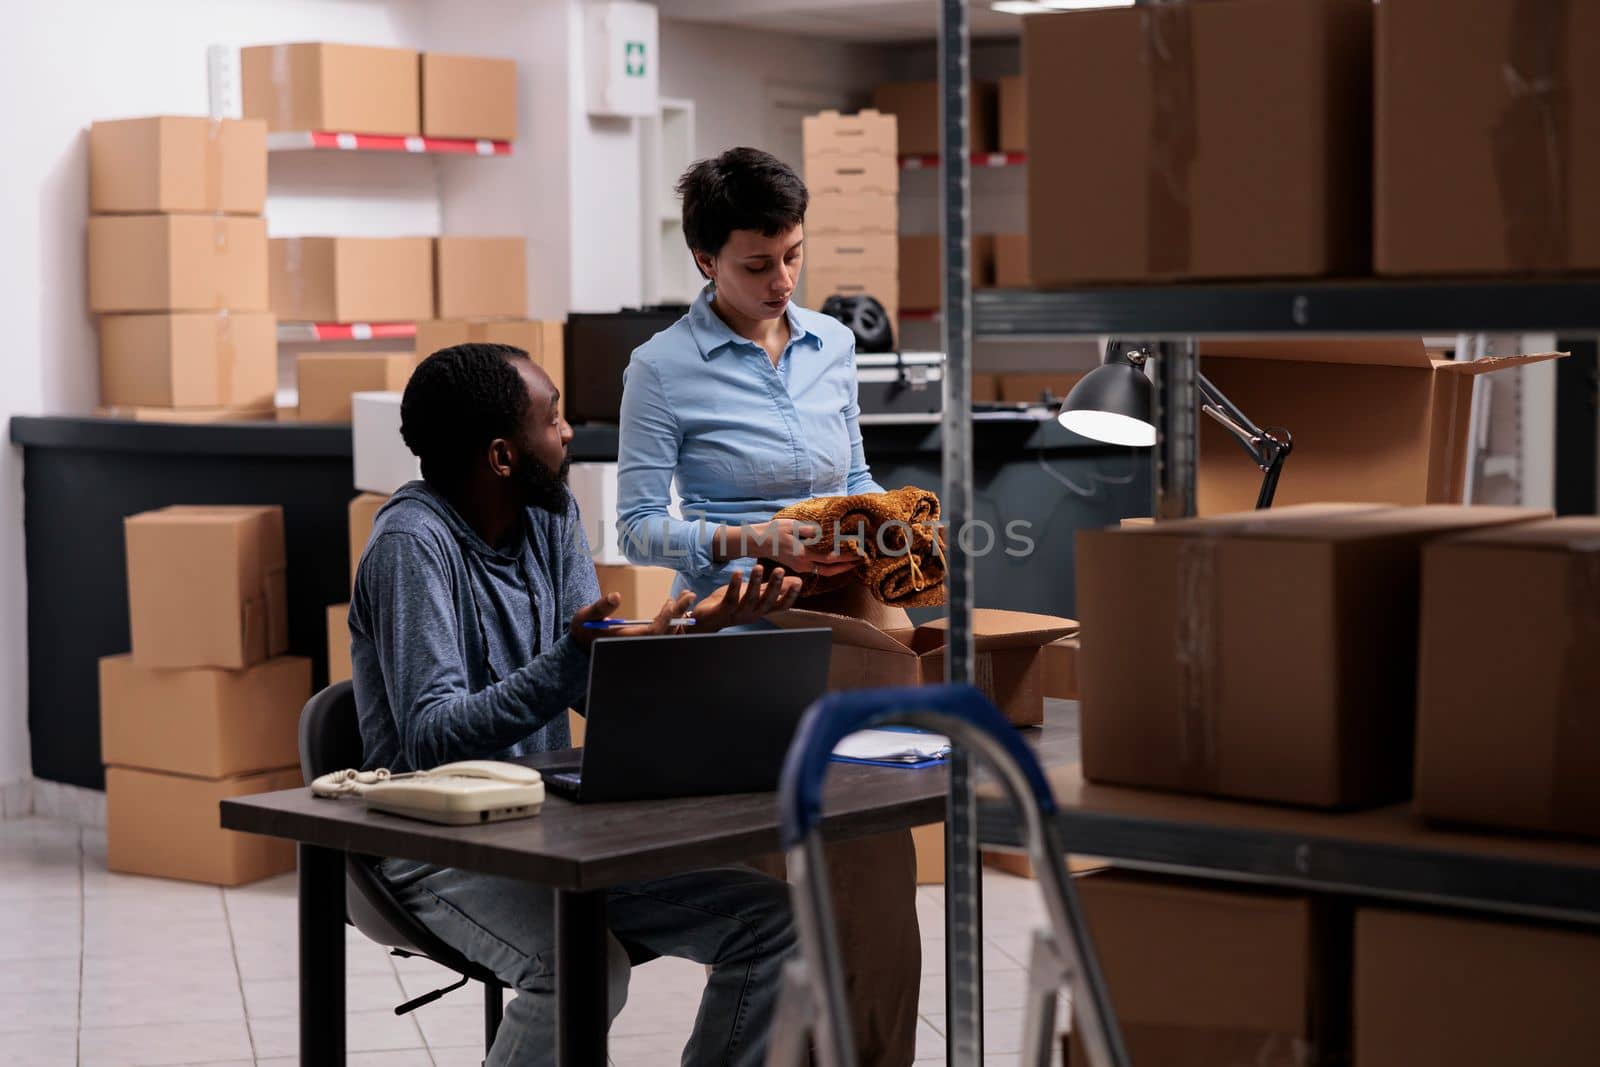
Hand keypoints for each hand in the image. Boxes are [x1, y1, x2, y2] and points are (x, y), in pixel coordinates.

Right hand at [570, 590, 695, 648]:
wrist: (581, 645)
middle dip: (678, 614)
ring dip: (678, 616)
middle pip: (664, 633)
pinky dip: (671, 621)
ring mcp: (640, 645)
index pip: (652, 632)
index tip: (670, 602)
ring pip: (665, 634)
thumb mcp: (587, 615)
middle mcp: (636, 645)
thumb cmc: (584, 629)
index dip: (664, 619)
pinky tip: (675, 607)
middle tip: (688, 594)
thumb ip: (601, 607)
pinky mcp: (641, 642)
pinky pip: (661, 634)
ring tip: (685, 597)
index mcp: (626, 639)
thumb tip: (615, 596)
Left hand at [689, 566, 803, 632]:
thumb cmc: (734, 604)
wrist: (708, 618)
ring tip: (758, 566)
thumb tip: (797, 581)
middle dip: (774, 586)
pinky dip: (734, 585)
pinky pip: (730, 598)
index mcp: (762, 609)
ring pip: (749, 599)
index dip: (790, 596)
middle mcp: (753, 613)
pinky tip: (737, 572)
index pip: (780, 606)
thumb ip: (772, 589)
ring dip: (754, 582)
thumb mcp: (756, 595)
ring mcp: (738, 613)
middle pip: (766, 602)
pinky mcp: (723, 610)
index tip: (799, 582)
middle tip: (780, 570)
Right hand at [748, 519, 859, 576]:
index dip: (846, 556)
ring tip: (852, 560)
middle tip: (861, 560)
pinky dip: (829, 566)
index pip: (830, 558)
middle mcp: (803, 565)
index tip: (859, 552)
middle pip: (830, 570)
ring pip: (824, 571)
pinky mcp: (798, 567)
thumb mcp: (791, 526)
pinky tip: (835, 559)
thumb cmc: (773, 532)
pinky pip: (818, 569)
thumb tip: (825, 534)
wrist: (756, 543)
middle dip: (846, 566)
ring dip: (839, 567)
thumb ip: (809, 531)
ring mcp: (800, 568)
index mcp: (803, 554)